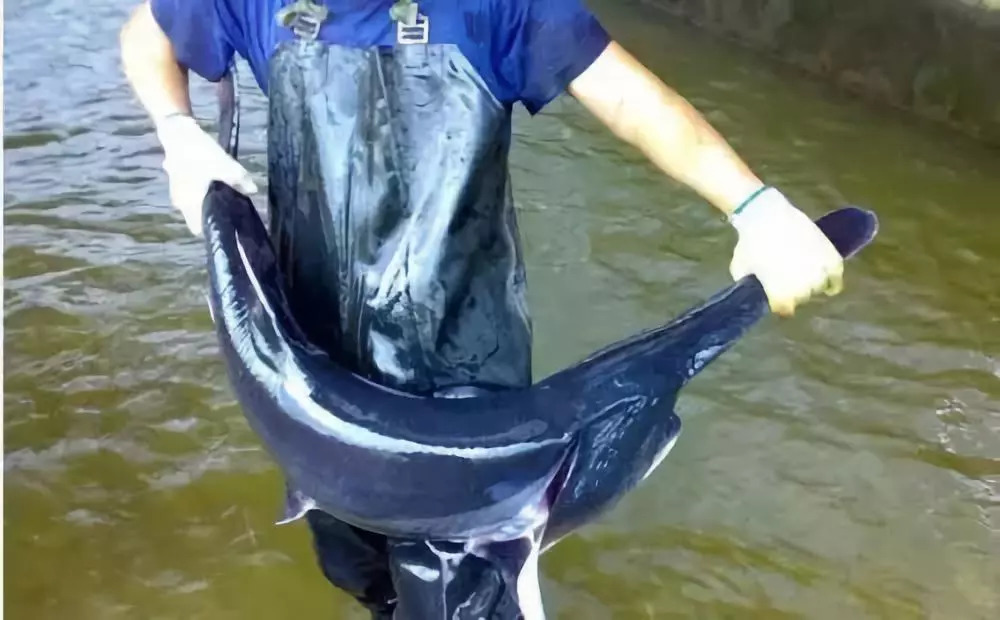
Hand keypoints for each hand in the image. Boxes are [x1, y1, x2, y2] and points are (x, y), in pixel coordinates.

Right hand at [154, 113, 257, 235]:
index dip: (213, 228)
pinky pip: (188, 190)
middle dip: (212, 212)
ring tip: (222, 190)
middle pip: (197, 216)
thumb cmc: (200, 153)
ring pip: (193, 203)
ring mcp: (175, 190)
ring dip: (205, 199)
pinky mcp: (174, 178)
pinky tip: (209, 177)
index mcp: (190, 204)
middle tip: (230, 204)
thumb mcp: (226, 166)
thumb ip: (241, 181)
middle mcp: (180, 202)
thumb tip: (253, 191)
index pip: (199, 229)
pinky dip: (198, 188)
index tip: (228, 223)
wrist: (177, 130)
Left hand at [729, 187, 843, 316]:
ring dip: (812, 283)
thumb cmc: (750, 243)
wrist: (767, 216)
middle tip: (787, 278)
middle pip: (802, 297)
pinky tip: (829, 281)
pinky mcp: (831, 258)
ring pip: (819, 287)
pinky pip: (837, 277)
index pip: (785, 311)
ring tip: (803, 273)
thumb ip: (750, 286)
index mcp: (781, 297)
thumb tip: (756, 291)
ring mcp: (819, 274)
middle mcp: (803, 290)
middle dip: (794, 291)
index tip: (777, 298)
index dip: (780, 304)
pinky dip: (833, 281)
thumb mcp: (741, 270)